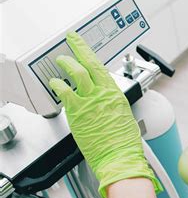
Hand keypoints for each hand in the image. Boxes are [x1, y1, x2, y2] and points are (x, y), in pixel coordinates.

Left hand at [49, 32, 161, 197]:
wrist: (120, 157)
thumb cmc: (124, 144)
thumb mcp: (123, 118)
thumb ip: (111, 107)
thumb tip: (104, 104)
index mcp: (116, 95)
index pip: (101, 68)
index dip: (90, 53)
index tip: (83, 46)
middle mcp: (104, 94)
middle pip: (90, 64)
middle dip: (79, 48)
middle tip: (72, 41)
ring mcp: (91, 102)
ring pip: (78, 73)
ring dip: (67, 64)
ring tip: (61, 62)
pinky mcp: (78, 112)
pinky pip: (65, 92)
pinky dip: (58, 85)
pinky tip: (54, 84)